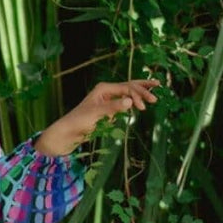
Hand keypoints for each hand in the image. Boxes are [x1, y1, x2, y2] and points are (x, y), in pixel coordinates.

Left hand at [34, 79, 160, 155]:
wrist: (65, 134)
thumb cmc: (78, 122)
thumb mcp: (96, 114)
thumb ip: (113, 108)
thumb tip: (130, 102)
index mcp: (104, 89)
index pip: (127, 87)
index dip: (139, 94)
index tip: (147, 105)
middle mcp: (105, 93)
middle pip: (129, 88)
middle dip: (143, 90)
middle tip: (157, 94)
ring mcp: (106, 102)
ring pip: (126, 96)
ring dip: (138, 97)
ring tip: (151, 99)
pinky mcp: (105, 112)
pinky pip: (122, 105)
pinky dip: (131, 104)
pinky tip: (137, 106)